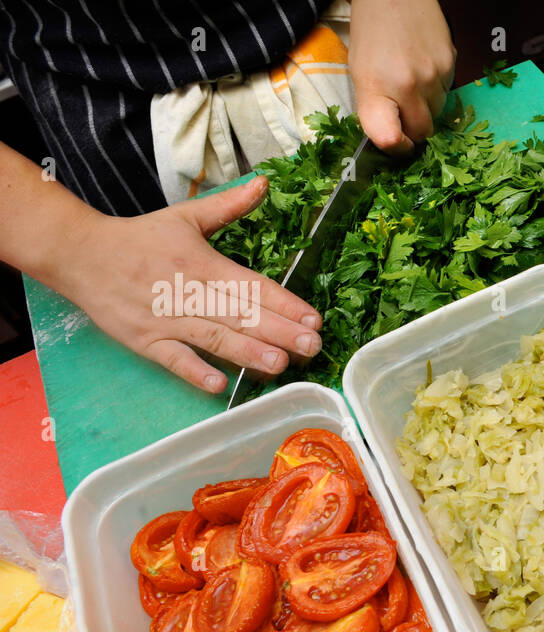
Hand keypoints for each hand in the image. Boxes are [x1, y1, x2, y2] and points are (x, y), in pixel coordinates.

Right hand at [51, 177, 321, 393]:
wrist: (79, 254)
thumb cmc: (140, 238)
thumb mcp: (186, 217)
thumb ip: (229, 205)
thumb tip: (263, 183)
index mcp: (202, 263)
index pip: (252, 286)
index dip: (285, 303)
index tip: (314, 318)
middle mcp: (187, 292)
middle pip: (240, 314)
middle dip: (279, 331)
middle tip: (312, 346)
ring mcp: (165, 319)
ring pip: (213, 338)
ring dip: (247, 352)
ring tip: (279, 364)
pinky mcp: (144, 340)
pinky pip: (172, 359)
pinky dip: (194, 371)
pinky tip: (219, 384)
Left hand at [349, 0, 456, 152]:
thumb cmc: (372, 33)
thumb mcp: (360, 74)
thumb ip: (375, 109)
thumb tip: (393, 138)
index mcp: (376, 89)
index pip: (390, 139)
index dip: (396, 148)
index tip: (398, 143)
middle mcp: (408, 86)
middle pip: (422, 132)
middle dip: (414, 128)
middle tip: (404, 111)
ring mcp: (433, 76)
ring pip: (438, 113)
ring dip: (427, 106)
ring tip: (413, 81)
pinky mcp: (450, 65)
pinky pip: (448, 92)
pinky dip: (437, 88)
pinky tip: (424, 68)